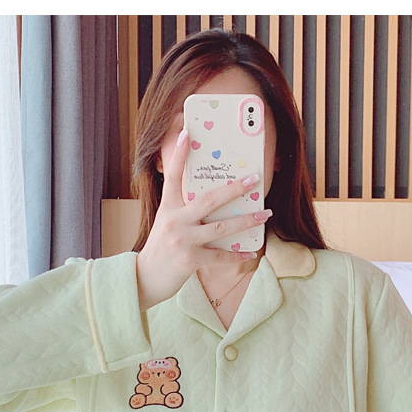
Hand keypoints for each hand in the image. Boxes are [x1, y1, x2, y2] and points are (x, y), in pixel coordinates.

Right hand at [135, 127, 272, 309]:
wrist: (146, 278)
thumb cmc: (161, 248)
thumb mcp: (167, 223)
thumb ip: (184, 211)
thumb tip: (214, 201)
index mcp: (168, 207)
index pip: (173, 176)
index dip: (180, 155)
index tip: (187, 133)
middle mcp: (175, 221)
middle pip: (209, 200)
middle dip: (234, 189)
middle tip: (254, 179)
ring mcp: (183, 240)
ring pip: (221, 228)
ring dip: (246, 221)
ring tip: (265, 214)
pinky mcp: (190, 260)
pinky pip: (220, 255)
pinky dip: (237, 254)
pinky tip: (251, 251)